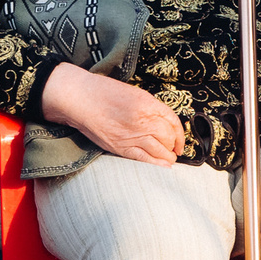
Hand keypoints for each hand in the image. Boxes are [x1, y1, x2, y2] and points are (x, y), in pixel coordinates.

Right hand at [39, 62, 185, 164]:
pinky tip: (163, 166)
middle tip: (174, 149)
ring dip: (167, 156)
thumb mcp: (134, 93)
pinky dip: (157, 164)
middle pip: (168, 137)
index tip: (180, 139)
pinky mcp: (121, 147)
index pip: (173, 121)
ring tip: (169, 158)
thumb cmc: (103, 92)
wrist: (80, 98)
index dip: (180, 133)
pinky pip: (145, 159)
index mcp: (147, 103)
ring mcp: (132, 135)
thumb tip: (164, 123)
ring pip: (160, 150)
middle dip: (173, 145)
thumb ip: (150, 107)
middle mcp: (143, 120)